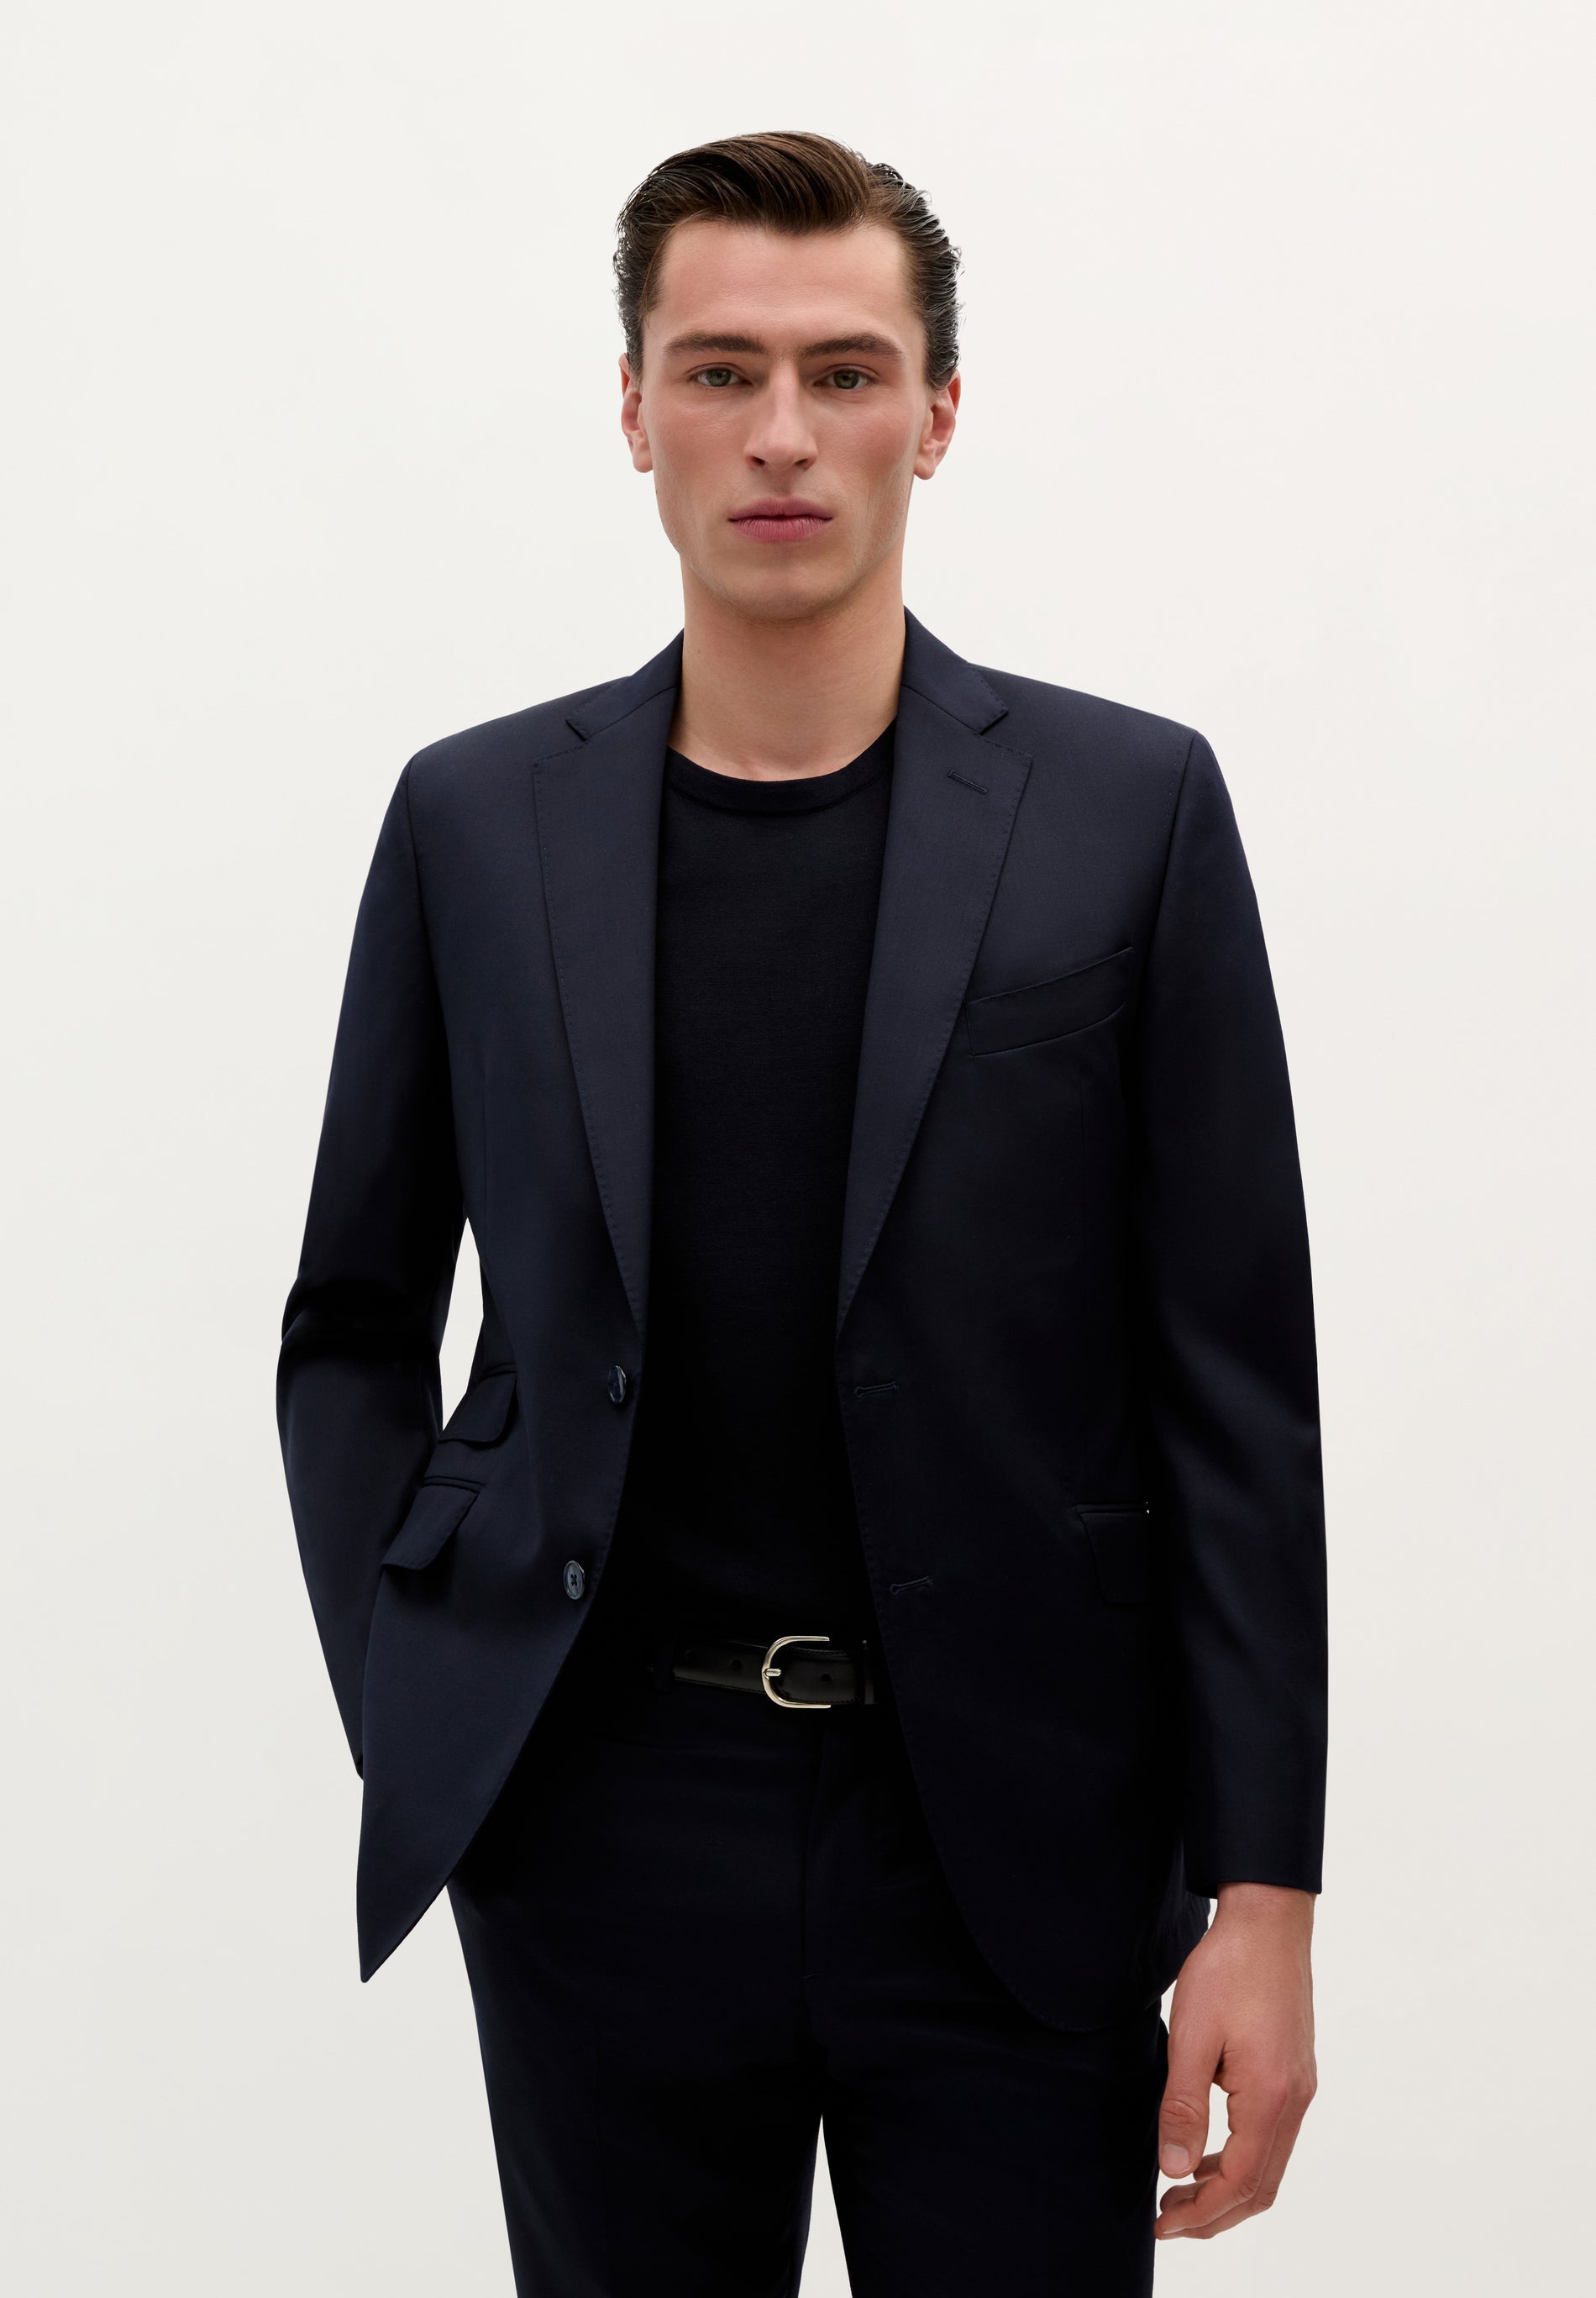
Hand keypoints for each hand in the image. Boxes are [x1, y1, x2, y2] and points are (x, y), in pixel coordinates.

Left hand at [1154, 1882, 1316, 2241]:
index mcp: (1271, 2096)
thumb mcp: (1191, 2037)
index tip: (1164, 2223)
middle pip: (1262, 2186)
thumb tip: (1175, 2169)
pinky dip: (1241, 2158)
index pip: (1241, 2183)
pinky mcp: (1294, 2072)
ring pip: (1269, 2163)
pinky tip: (1208, 2149)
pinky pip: (1272, 2135)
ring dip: (1227, 2187)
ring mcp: (1300, 2087)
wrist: (1267, 1919)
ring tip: (1180, 2188)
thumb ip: (1183, 2107)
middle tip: (1169, 2217)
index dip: (1202, 2213)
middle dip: (1215, 2213)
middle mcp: (1295, 2099)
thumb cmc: (1228, 1969)